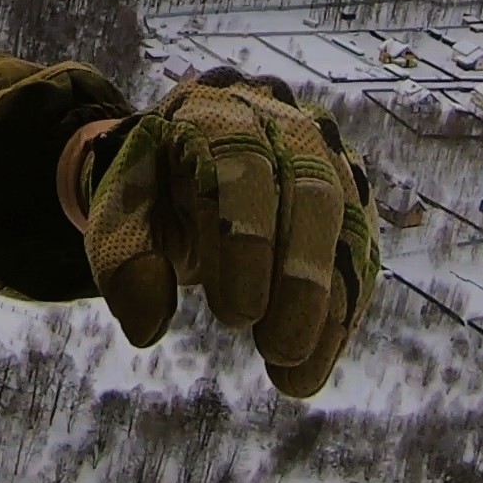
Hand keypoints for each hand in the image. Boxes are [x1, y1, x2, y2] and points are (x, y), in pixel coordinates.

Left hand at [74, 69, 378, 396]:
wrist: (182, 160)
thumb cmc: (152, 189)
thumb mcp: (120, 214)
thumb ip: (123, 260)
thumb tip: (147, 328)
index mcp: (216, 110)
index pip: (245, 166)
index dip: (247, 240)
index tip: (237, 316)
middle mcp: (283, 121)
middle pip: (313, 190)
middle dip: (301, 276)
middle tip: (277, 349)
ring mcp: (326, 154)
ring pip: (348, 221)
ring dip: (330, 303)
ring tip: (295, 373)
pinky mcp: (350, 194)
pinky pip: (362, 249)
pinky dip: (344, 310)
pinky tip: (316, 361)